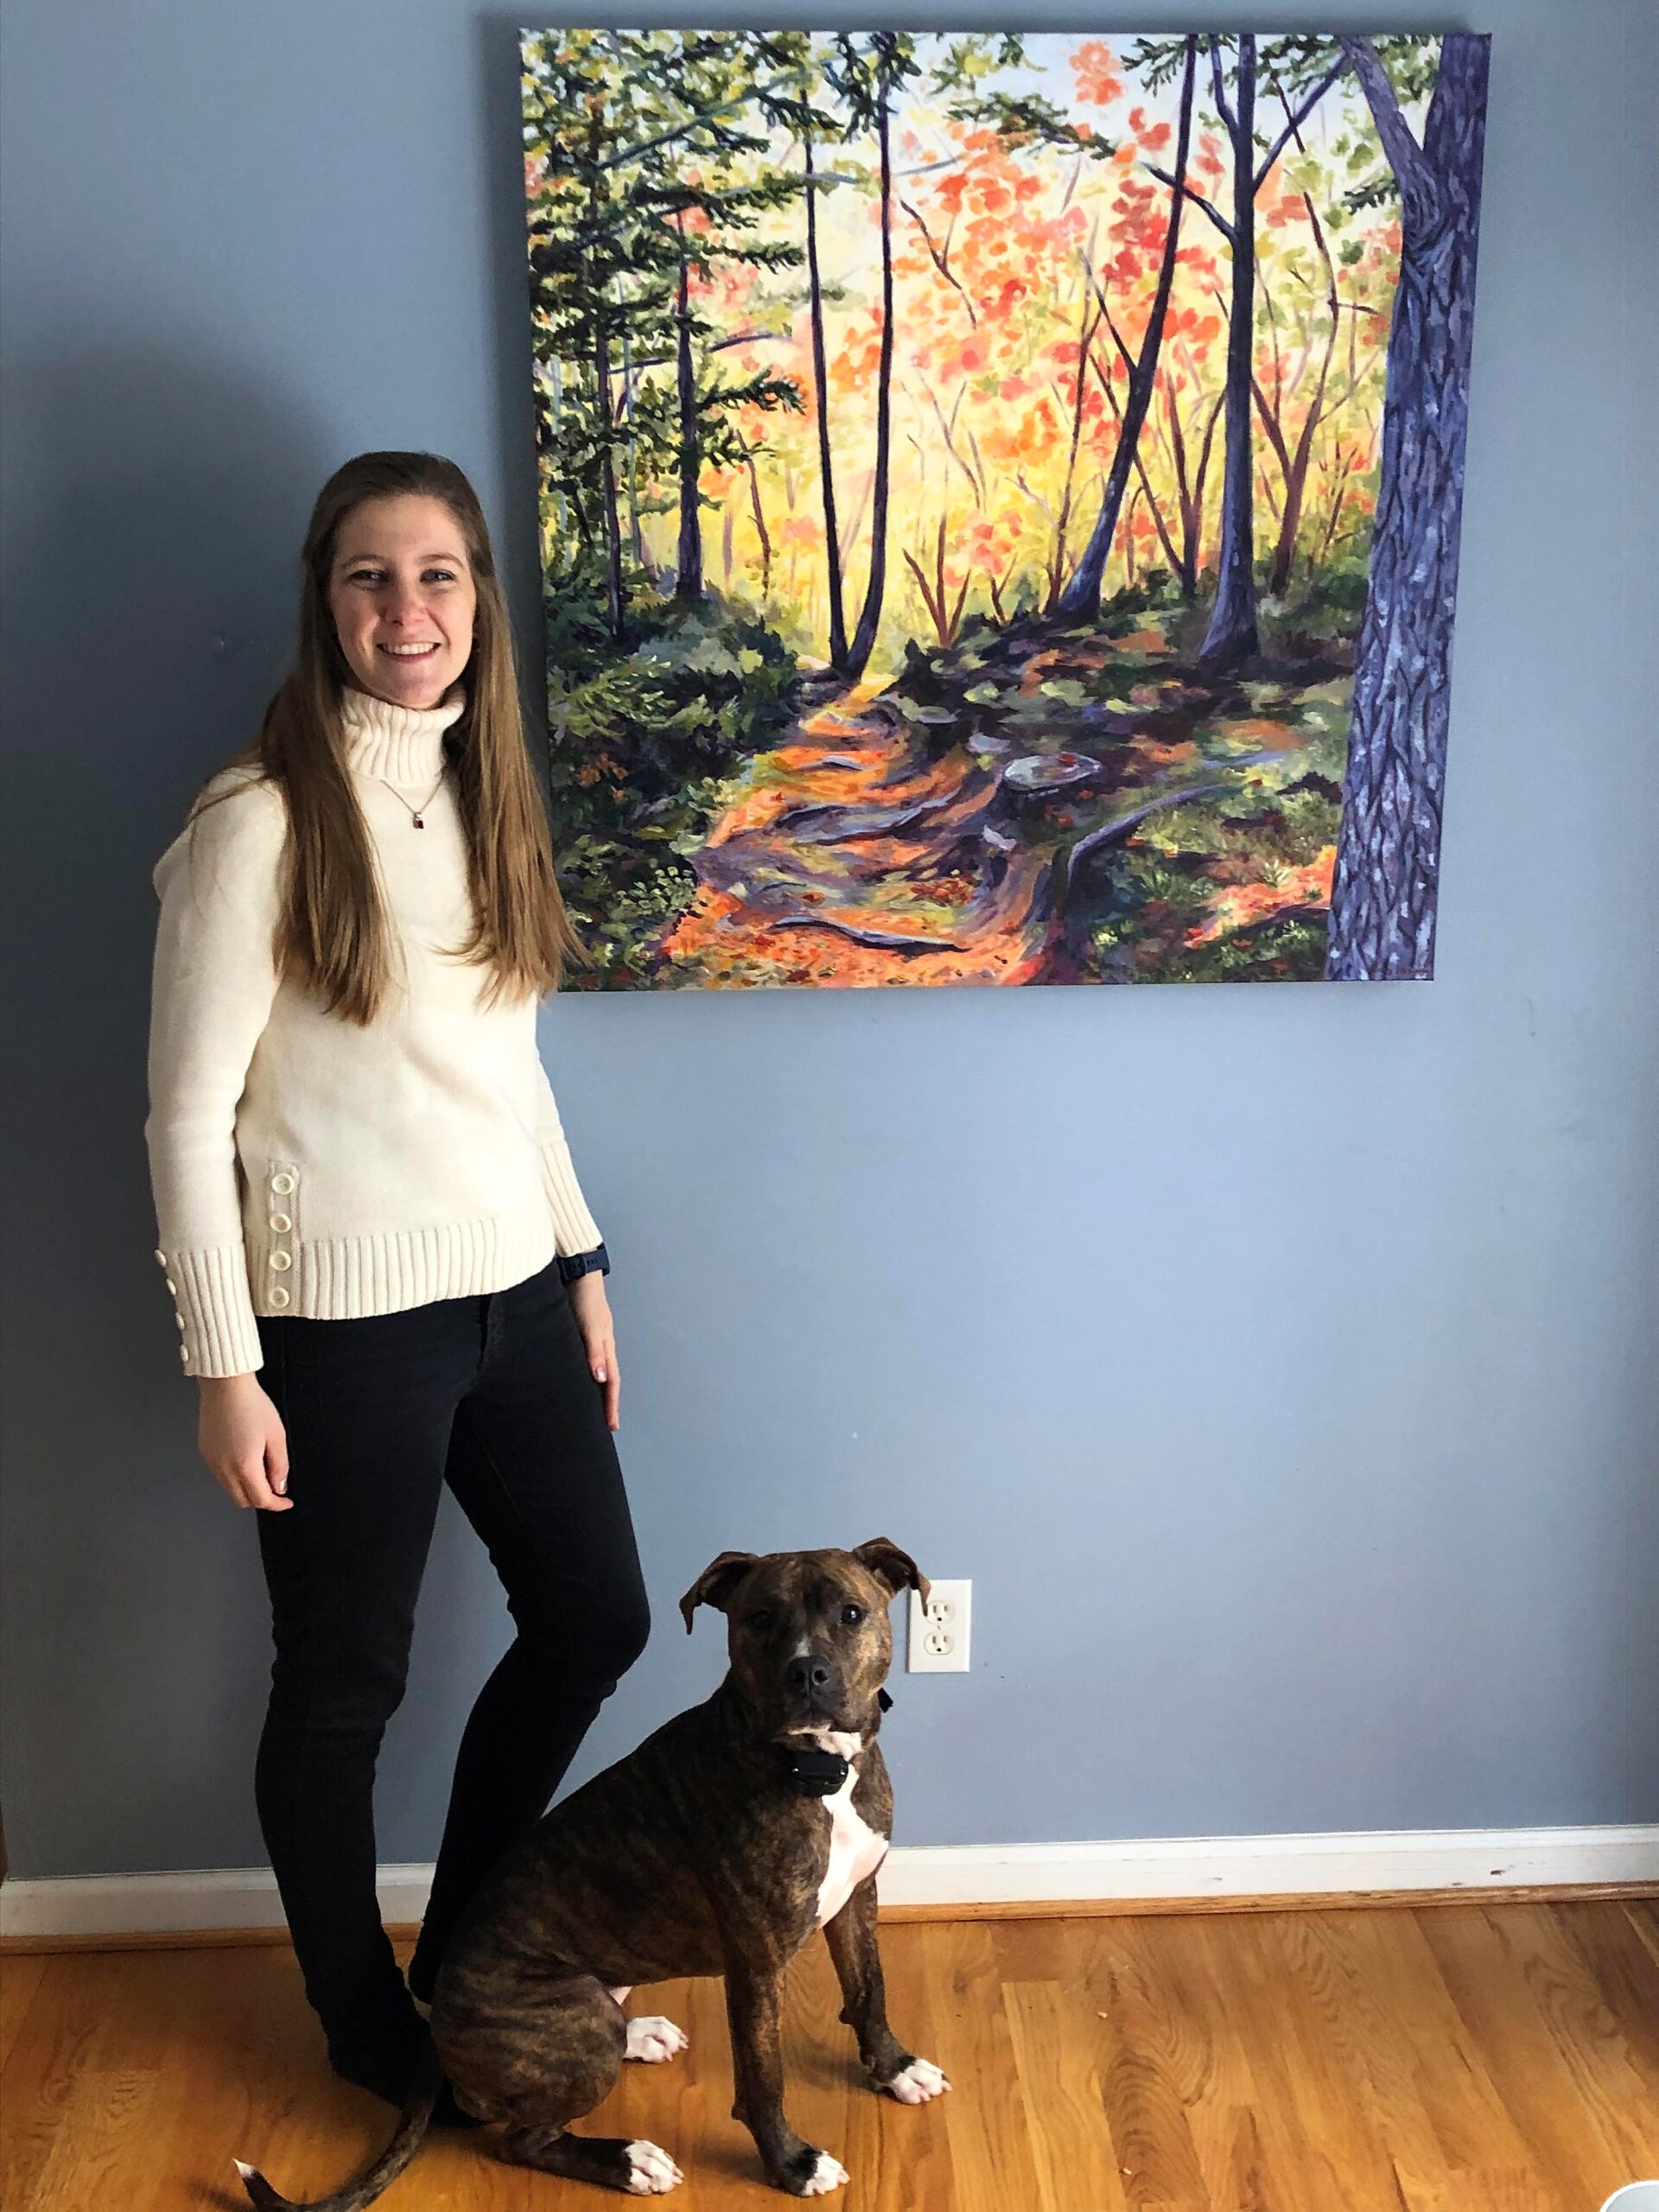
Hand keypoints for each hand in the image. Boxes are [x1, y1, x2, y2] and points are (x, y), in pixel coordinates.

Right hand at [197, 1373, 291, 1510]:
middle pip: (242, 1500)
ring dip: (246, 1488)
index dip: (277, 1504)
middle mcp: (224, 1469)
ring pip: (230, 1490)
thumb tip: (279, 1486)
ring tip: (260, 1468)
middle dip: (260, 1498)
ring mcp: (211, 1462)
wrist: (226, 1387)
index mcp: (244, 1466)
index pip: (261, 1499)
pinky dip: (233, 1477)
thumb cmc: (253, 1405)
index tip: (286, 1501)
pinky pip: (220, 1476)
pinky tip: (244, 1460)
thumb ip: (279, 1465)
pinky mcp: (204, 1454)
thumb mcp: (277, 1436)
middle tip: (274, 1485)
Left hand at [568, 1272, 619, 1430]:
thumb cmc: (583, 1297)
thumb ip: (595, 1352)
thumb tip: (601, 1379)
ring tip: (590, 1409)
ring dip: (596, 1391)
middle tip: (604, 1426)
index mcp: (606, 1346)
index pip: (612, 1383)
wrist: (576, 1271)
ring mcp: (591, 1339)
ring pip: (596, 1371)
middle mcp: (601, 1345)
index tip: (611, 1427)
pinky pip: (584, 1360)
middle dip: (606, 1404)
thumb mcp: (590, 1326)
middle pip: (607, 1380)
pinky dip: (584, 1375)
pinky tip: (575, 1380)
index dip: (611, 1405)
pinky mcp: (578, 1332)